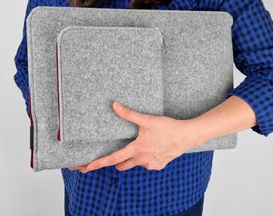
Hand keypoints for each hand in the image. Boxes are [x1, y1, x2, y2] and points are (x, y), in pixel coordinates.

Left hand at [69, 101, 200, 172]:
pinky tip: (151, 147)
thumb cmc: (168, 128)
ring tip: (137, 145)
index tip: (86, 167)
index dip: (98, 163)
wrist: (187, 136)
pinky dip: (144, 158)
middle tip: (116, 151)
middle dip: (116, 161)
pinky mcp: (159, 165)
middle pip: (121, 165)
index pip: (113, 159)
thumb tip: (114, 105)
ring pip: (134, 164)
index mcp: (136, 150)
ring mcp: (151, 165)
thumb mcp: (147, 120)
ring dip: (131, 158)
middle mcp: (142, 160)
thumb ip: (129, 114)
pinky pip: (146, 164)